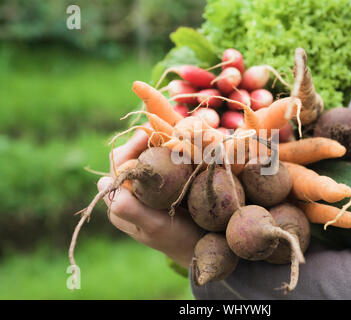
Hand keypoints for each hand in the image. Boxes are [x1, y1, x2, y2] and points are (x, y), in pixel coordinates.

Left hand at [98, 124, 202, 268]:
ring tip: (174, 131)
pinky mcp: (163, 179)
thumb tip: (103, 182)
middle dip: (146, 139)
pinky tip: (183, 141)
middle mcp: (129, 188)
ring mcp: (146, 183)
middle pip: (132, 153)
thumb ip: (128, 208)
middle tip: (165, 129)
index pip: (118, 164)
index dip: (132, 147)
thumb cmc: (176, 238)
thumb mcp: (153, 226)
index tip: (148, 136)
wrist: (199, 245)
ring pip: (147, 152)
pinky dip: (171, 147)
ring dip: (159, 140)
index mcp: (118, 199)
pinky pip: (163, 157)